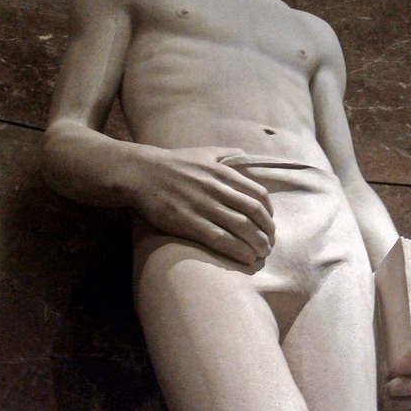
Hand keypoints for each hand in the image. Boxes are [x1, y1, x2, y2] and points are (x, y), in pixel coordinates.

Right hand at [130, 144, 274, 264]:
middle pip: (254, 213)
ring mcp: (204, 206)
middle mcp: (217, 189)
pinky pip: (221, 239)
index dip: (269, 212)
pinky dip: (238, 250)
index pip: (258, 194)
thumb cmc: (173, 163)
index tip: (269, 223)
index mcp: (223, 172)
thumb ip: (226, 153)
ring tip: (262, 253)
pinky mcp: (190, 222)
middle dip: (267, 231)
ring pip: (242, 227)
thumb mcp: (203, 152)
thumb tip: (245, 154)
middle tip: (270, 243)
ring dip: (257, 243)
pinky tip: (246, 258)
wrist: (141, 174)